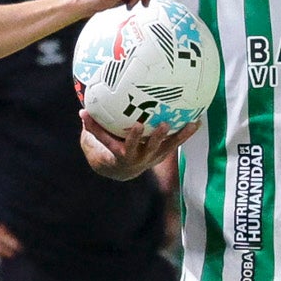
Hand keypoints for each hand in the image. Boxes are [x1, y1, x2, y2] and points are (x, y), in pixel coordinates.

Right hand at [81, 112, 198, 181]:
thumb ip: (92, 127)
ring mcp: (150, 158)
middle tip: (161, 125)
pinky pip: (174, 145)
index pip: (114, 145)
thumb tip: (83, 109)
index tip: (134, 125)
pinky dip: (185, 134)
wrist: (121, 171)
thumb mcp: (95, 141)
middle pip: (145, 150)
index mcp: (118, 154)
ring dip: (177, 137)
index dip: (129, 137)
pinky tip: (197, 121)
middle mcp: (136, 158)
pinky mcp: (160, 155)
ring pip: (164, 148)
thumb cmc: (107, 149)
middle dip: (152, 138)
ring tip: (189, 123)